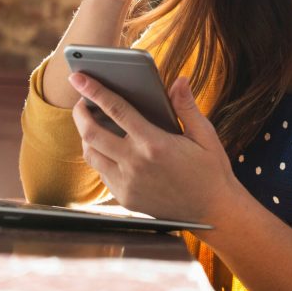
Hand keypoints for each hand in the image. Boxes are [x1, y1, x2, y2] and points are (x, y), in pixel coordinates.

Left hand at [68, 72, 237, 223]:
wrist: (213, 212)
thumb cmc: (210, 170)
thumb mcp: (205, 135)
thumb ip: (187, 107)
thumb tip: (179, 81)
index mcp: (155, 144)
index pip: (116, 110)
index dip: (95, 91)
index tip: (79, 78)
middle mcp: (136, 164)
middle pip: (92, 133)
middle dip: (80, 113)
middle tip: (81, 101)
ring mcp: (127, 184)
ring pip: (91, 155)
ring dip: (85, 136)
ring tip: (91, 122)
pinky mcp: (125, 199)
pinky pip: (102, 173)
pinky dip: (99, 156)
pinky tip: (107, 147)